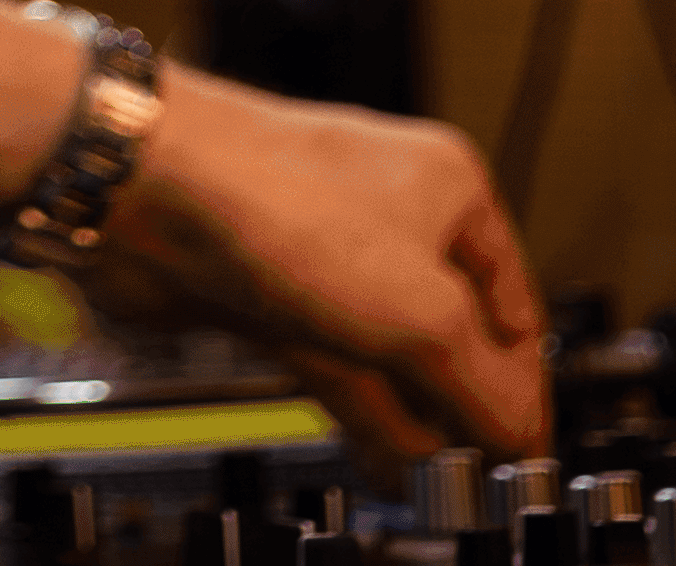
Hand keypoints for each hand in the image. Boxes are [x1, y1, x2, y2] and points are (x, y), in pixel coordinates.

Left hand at [82, 68, 545, 458]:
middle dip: (464, 406)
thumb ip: (481, 383)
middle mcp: (388, 215)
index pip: (511, 302)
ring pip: (389, 355)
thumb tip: (519, 434)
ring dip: (416, 422)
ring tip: (443, 486)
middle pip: (449, 332)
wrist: (149, 188)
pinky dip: (365, 414)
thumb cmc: (279, 199)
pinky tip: (388, 461)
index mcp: (446, 188)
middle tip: (482, 476)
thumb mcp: (420, 311)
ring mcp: (324, 256)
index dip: (522, 382)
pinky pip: (336, 363)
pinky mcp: (272, 292)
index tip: (527, 450)